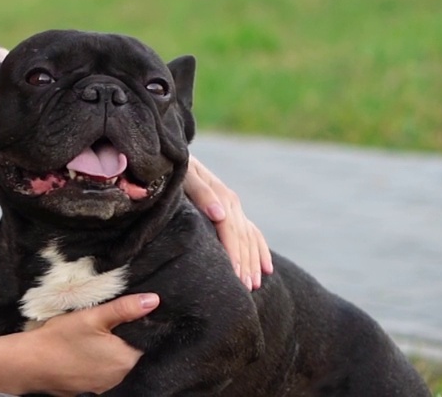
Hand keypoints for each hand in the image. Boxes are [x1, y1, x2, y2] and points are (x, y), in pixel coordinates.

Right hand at [9, 293, 158, 395]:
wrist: (29, 363)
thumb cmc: (61, 338)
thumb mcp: (93, 316)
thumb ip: (124, 308)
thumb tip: (153, 300)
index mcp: (126, 359)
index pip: (143, 342)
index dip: (133, 328)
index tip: (118, 319)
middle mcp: (119, 377)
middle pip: (127, 353)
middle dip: (118, 340)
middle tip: (99, 325)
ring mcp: (102, 386)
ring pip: (112, 364)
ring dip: (105, 353)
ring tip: (86, 338)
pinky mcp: (87, 390)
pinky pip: (98, 374)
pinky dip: (92, 364)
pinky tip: (78, 353)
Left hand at [183, 155, 273, 288]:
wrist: (175, 154)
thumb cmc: (175, 167)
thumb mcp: (184, 175)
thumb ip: (201, 192)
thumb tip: (220, 215)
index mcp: (220, 195)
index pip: (230, 229)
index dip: (234, 252)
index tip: (236, 275)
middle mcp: (231, 202)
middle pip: (242, 237)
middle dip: (245, 263)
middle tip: (246, 288)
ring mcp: (233, 207)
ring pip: (249, 238)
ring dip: (253, 261)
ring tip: (254, 285)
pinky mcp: (231, 210)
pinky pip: (252, 233)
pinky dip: (260, 250)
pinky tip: (267, 269)